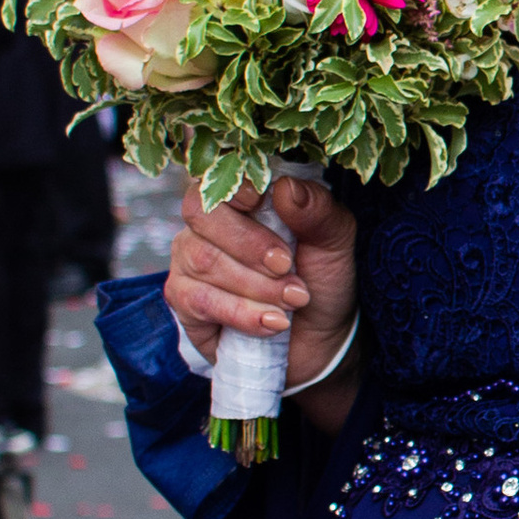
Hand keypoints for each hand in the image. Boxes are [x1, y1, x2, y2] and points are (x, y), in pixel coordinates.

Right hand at [164, 171, 358, 393]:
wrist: (319, 338)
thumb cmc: (321, 278)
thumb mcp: (333, 242)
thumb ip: (317, 211)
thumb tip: (285, 188)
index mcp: (242, 198)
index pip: (220, 179)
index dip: (239, 190)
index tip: (263, 205)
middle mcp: (207, 225)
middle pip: (204, 216)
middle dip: (251, 245)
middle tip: (287, 267)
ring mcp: (189, 262)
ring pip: (204, 262)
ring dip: (256, 286)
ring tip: (293, 301)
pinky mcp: (184, 301)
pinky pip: (200, 301)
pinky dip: (241, 313)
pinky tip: (272, 323)